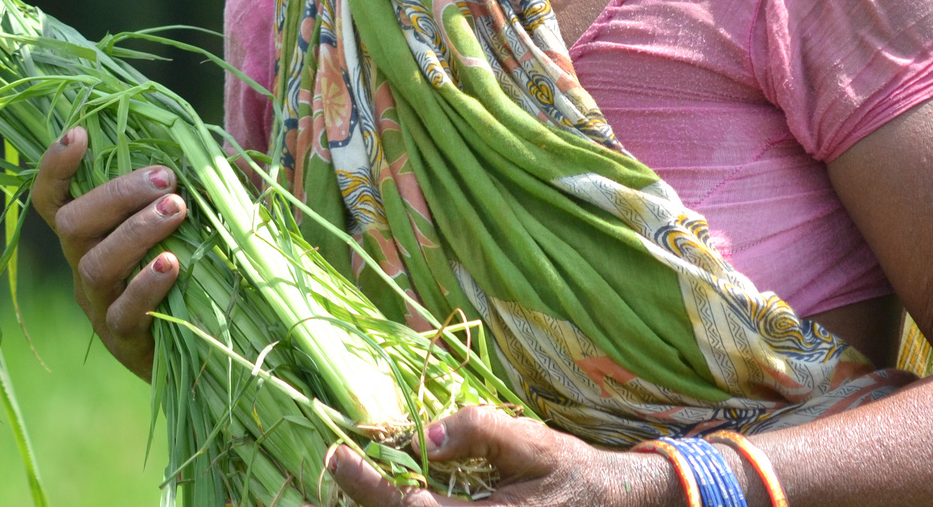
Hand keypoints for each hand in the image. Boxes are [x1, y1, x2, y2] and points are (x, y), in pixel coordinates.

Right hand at [29, 126, 186, 380]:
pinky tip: (173, 264)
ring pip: (96, 264)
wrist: (194, 350)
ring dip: (135, 231)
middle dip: (117, 194)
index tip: (79, 134)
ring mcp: (99, 304)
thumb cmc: (186, 270)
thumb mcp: (183, 225)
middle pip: (72, 224)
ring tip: (176, 209)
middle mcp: (82, 264)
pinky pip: (124, 312)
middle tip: (166, 177)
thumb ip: (196, 191)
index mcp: (89, 233)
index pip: (52, 198)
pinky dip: (146, 285)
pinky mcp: (123, 340)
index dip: (55, 167)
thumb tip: (236, 158)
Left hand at [325, 406, 673, 506]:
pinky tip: (382, 492)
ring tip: (340, 484)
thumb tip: (426, 436)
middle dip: (361, 501)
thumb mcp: (533, 442)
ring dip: (378, 505)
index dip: (367, 484)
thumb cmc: (570, 471)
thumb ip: (483, 432)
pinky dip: (402, 506)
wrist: (608, 504)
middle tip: (324, 473)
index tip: (336, 453)